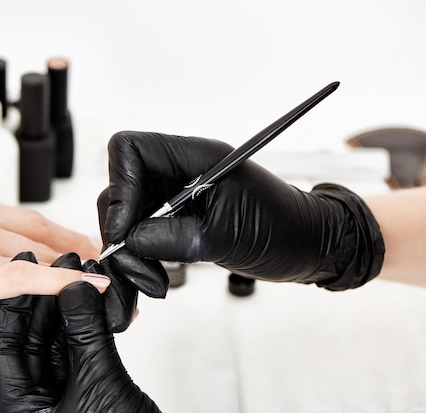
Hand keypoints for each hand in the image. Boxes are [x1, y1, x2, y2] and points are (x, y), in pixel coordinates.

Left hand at [0, 252, 160, 412]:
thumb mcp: (97, 386)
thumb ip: (86, 335)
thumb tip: (76, 291)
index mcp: (22, 408)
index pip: (4, 346)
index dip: (12, 304)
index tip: (22, 269)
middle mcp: (38, 399)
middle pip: (31, 338)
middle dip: (47, 299)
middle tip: (62, 268)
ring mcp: (64, 392)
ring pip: (59, 339)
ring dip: (72, 308)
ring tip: (83, 279)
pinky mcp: (90, 386)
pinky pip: (83, 346)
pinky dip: (92, 323)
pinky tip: (100, 305)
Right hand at [99, 131, 384, 289]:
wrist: (309, 246)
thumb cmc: (285, 231)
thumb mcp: (223, 237)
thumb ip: (167, 238)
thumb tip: (124, 243)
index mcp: (196, 156)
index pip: (130, 150)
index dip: (120, 189)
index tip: (125, 231)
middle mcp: (181, 170)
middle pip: (122, 186)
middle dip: (122, 227)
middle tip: (135, 264)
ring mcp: (177, 194)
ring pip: (128, 213)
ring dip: (131, 248)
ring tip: (152, 280)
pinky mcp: (178, 217)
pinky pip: (142, 231)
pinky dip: (141, 256)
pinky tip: (155, 275)